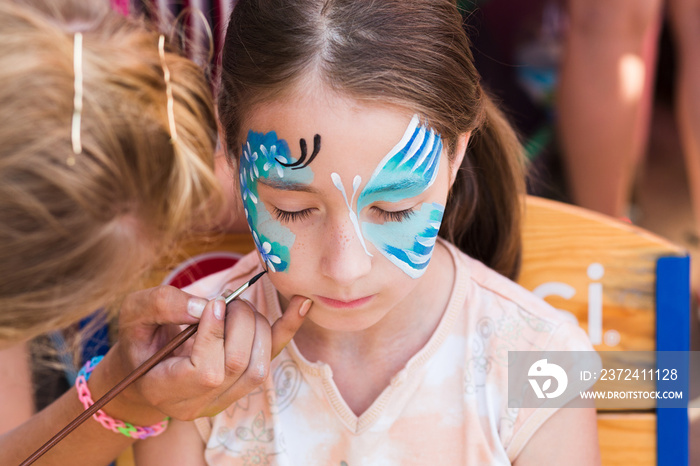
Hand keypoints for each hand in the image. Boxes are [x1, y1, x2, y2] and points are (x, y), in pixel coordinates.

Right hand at [90, 285, 310, 422]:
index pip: (207, 373)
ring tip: (235, 308)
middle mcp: (199, 404)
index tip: (213, 305)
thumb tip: (207, 305)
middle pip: (238, 365)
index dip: (216, 335)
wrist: (144, 369)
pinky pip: (272, 358)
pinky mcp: (243, 384)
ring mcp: (225, 399)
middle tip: (226, 301)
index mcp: (166, 389)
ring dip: (256, 325)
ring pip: (259, 365)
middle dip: (240, 323)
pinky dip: (287, 329)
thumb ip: (163, 305)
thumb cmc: (138, 340)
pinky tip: (302, 303)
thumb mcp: (134, 315)